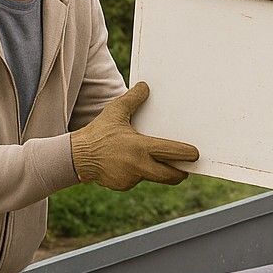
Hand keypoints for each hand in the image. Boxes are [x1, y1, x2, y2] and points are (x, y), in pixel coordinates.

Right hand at [69, 81, 199, 189]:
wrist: (76, 157)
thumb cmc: (98, 132)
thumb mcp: (115, 112)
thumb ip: (133, 99)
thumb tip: (146, 87)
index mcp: (141, 147)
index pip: (172, 152)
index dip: (187, 155)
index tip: (196, 154)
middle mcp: (139, 166)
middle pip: (170, 176)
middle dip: (180, 174)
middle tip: (185, 170)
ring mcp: (131, 178)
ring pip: (152, 177)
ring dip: (155, 171)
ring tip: (153, 161)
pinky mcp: (123, 186)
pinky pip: (136, 180)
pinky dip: (136, 174)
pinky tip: (127, 164)